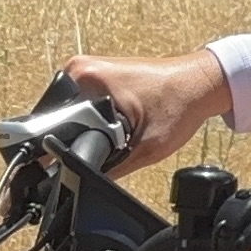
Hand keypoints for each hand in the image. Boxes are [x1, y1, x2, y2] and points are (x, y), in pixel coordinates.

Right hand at [63, 49, 231, 177]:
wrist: (201, 83)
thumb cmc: (180, 104)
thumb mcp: (142, 148)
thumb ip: (107, 168)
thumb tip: (81, 181)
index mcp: (83, 79)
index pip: (49, 123)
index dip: (56, 149)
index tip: (68, 161)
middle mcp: (79, 69)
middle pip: (55, 119)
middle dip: (73, 140)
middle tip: (109, 143)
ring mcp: (87, 70)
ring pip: (68, 114)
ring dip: (83, 130)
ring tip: (115, 133)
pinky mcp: (97, 76)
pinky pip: (81, 105)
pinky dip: (91, 121)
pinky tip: (114, 126)